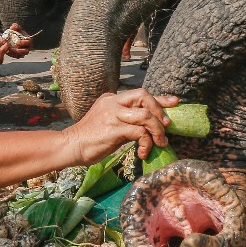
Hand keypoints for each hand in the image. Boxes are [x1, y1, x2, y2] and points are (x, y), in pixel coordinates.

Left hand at [1, 23, 33, 58]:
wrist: (9, 38)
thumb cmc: (14, 32)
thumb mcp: (14, 28)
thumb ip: (15, 26)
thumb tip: (14, 27)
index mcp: (28, 40)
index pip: (29, 42)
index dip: (23, 43)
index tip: (17, 42)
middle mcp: (27, 47)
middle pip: (26, 51)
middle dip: (19, 51)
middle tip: (12, 48)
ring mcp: (23, 52)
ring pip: (21, 55)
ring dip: (14, 53)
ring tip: (8, 50)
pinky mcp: (19, 55)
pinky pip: (16, 57)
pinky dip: (12, 54)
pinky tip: (7, 51)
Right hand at [64, 88, 178, 160]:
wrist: (70, 147)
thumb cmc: (90, 139)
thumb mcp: (110, 123)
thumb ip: (126, 120)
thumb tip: (149, 126)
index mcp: (112, 99)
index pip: (140, 94)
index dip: (160, 98)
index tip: (175, 102)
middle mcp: (113, 102)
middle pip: (144, 96)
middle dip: (159, 110)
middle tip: (167, 126)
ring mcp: (112, 115)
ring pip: (145, 115)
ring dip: (157, 130)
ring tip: (160, 142)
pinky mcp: (113, 129)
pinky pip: (139, 132)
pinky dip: (146, 143)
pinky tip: (143, 152)